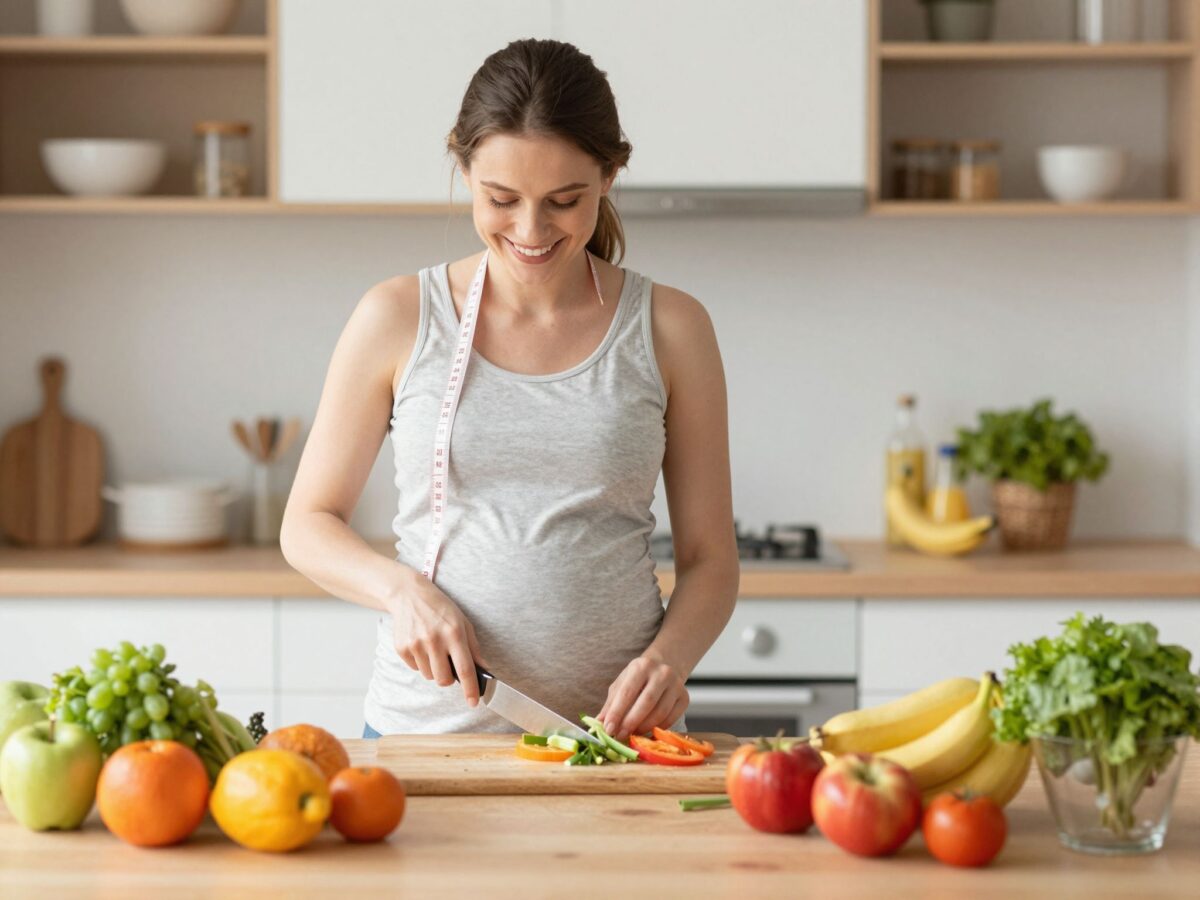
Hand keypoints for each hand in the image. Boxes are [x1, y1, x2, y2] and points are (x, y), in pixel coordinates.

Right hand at [385, 572, 487, 706]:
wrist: (409, 595)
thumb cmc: (440, 608)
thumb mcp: (463, 622)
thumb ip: (474, 648)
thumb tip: (483, 670)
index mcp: (454, 633)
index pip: (465, 669)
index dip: (471, 689)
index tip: (474, 702)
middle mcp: (434, 640)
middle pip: (444, 680)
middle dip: (448, 679)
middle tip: (448, 664)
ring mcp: (416, 644)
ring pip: (429, 676)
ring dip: (433, 668)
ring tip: (433, 648)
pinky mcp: (402, 648)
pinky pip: (415, 669)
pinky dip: (420, 662)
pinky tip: (421, 644)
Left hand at [597, 649, 688, 741]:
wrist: (664, 667)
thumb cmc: (638, 678)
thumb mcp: (621, 684)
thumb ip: (611, 703)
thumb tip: (599, 723)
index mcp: (641, 666)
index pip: (627, 692)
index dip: (617, 713)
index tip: (609, 729)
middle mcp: (662, 673)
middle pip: (646, 703)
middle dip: (630, 723)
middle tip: (620, 736)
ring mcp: (676, 685)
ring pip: (660, 713)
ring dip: (643, 728)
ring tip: (632, 734)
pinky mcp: (685, 698)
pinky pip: (671, 719)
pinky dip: (657, 729)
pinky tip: (646, 731)